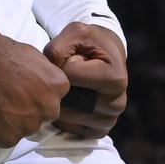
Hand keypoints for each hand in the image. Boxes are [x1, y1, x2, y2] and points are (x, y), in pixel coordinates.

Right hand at [0, 35, 67, 147]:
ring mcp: (29, 126)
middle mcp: (49, 109)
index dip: (35, 96)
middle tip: (7, 98)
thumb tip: (38, 82)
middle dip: (27, 110)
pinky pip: (3, 138)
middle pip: (41, 116)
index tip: (22, 91)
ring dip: (10, 120)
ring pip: (21, 128)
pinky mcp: (8, 139)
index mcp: (58, 87)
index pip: (52, 99)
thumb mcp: (33, 56)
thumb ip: (42, 76)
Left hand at [43, 22, 126, 138]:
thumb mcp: (76, 33)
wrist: (106, 54)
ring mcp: (110, 119)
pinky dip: (63, 117)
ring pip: (68, 117)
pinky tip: (68, 101)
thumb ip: (58, 47)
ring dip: (59, 101)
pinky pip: (72, 129)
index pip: (69, 76)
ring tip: (67, 86)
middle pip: (68, 100)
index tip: (69, 58)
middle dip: (58, 86)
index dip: (60, 64)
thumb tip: (47, 70)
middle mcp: (117, 102)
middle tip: (64, 74)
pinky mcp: (100, 130)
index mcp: (115, 78)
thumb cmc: (90, 42)